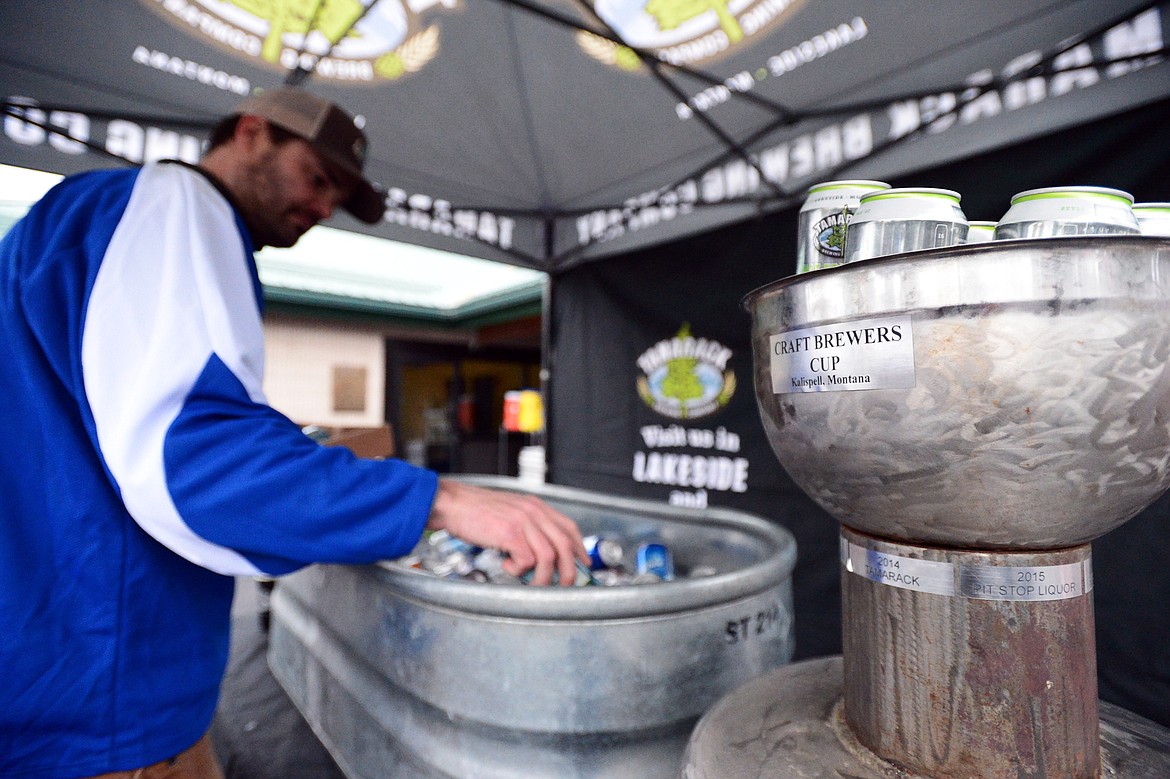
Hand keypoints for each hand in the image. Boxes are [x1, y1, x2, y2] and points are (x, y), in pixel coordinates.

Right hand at [426, 479, 587, 585]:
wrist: (452, 503)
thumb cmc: (475, 510)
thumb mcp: (510, 512)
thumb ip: (528, 526)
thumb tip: (542, 552)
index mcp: (535, 506)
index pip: (568, 527)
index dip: (579, 548)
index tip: (583, 563)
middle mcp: (533, 512)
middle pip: (564, 544)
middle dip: (569, 570)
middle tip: (564, 585)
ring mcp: (522, 522)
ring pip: (549, 557)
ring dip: (543, 577)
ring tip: (532, 583)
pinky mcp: (509, 533)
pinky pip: (526, 560)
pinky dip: (518, 570)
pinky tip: (507, 566)